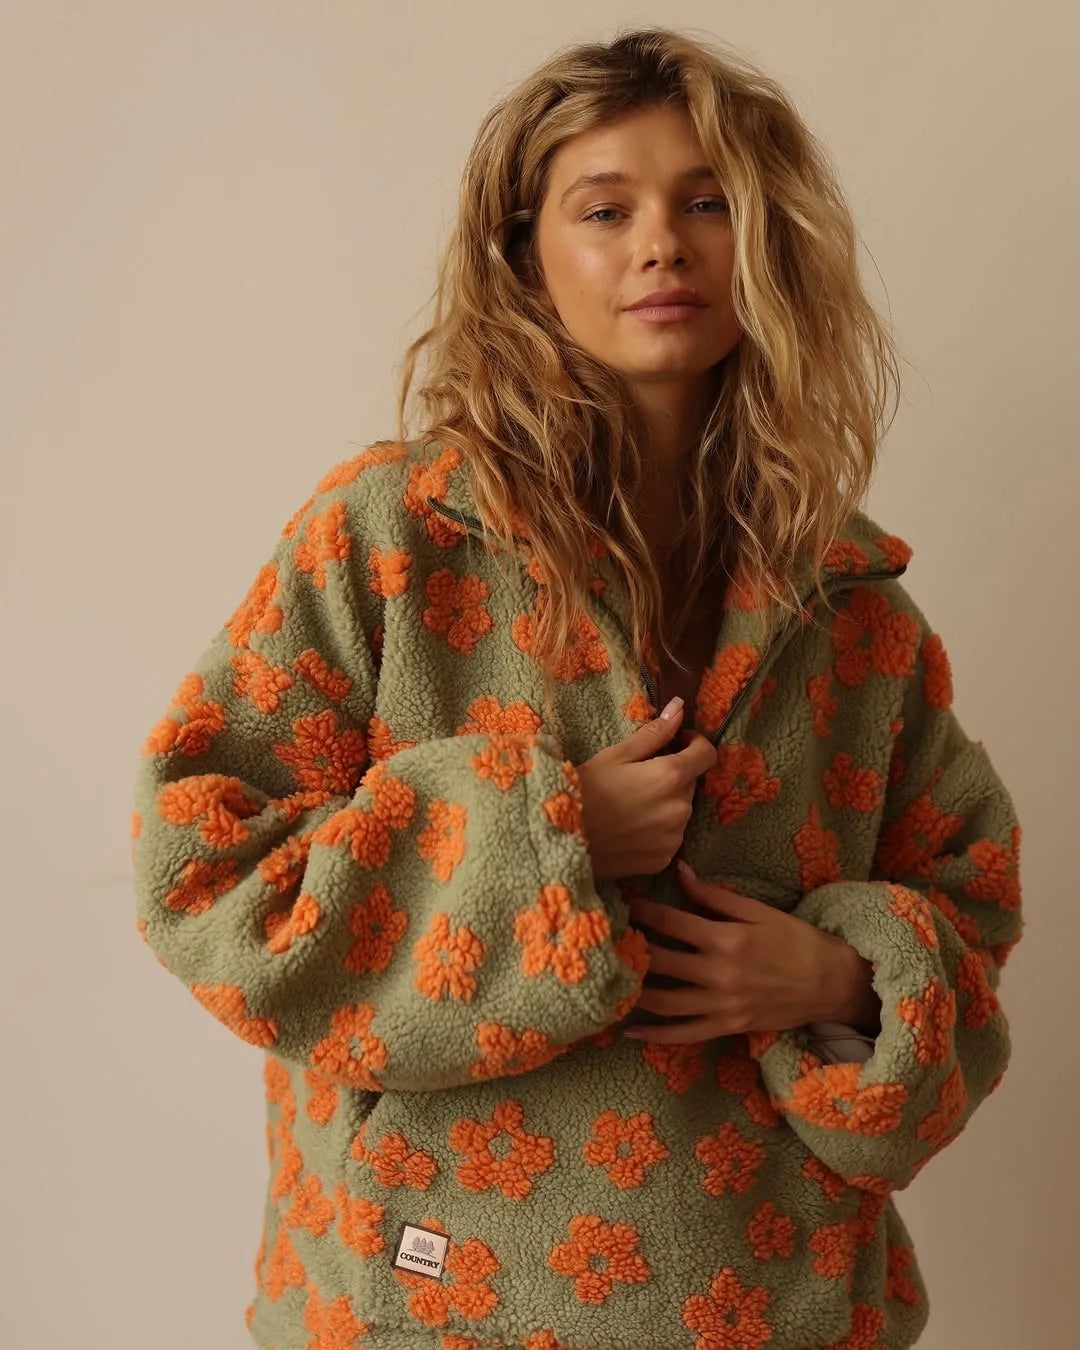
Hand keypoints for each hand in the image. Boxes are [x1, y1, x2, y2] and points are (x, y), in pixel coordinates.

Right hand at [576, 699, 716, 880]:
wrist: (560, 840)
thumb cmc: (583, 791)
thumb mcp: (615, 755)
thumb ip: (654, 733)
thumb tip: (679, 707)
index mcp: (671, 777)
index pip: (707, 754)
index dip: (694, 743)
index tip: (676, 742)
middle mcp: (681, 809)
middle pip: (690, 783)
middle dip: (672, 774)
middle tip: (639, 775)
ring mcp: (674, 838)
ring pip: (679, 810)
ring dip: (665, 802)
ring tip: (630, 804)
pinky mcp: (663, 860)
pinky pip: (669, 837)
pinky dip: (657, 829)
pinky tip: (629, 826)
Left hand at [621, 860, 876, 1044]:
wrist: (830, 983)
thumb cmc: (794, 940)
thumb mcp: (758, 910)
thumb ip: (714, 895)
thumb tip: (680, 870)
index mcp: (726, 938)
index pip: (670, 922)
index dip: (641, 911)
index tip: (620, 903)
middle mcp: (719, 973)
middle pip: (660, 961)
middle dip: (630, 950)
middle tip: (604, 940)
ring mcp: (721, 1004)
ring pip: (665, 1002)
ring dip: (633, 991)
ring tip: (608, 980)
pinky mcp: (727, 1026)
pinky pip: (684, 1035)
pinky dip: (655, 1035)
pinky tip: (628, 1030)